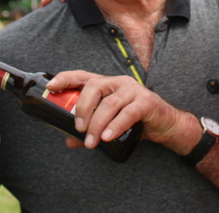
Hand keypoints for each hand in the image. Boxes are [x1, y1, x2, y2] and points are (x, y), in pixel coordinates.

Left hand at [46, 70, 200, 154]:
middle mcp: (119, 83)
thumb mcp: (110, 125)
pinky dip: (115, 126)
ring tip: (92, 142)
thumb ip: (90, 130)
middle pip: (94, 87)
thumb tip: (69, 141)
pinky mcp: (146, 102)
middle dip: (82, 108)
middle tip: (78, 129)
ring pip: (110, 103)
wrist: (167, 125)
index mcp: (107, 84)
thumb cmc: (136, 121)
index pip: (83, 76)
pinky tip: (107, 137)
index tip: (51, 87)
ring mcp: (133, 90)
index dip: (66, 79)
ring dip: (97, 124)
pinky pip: (128, 113)